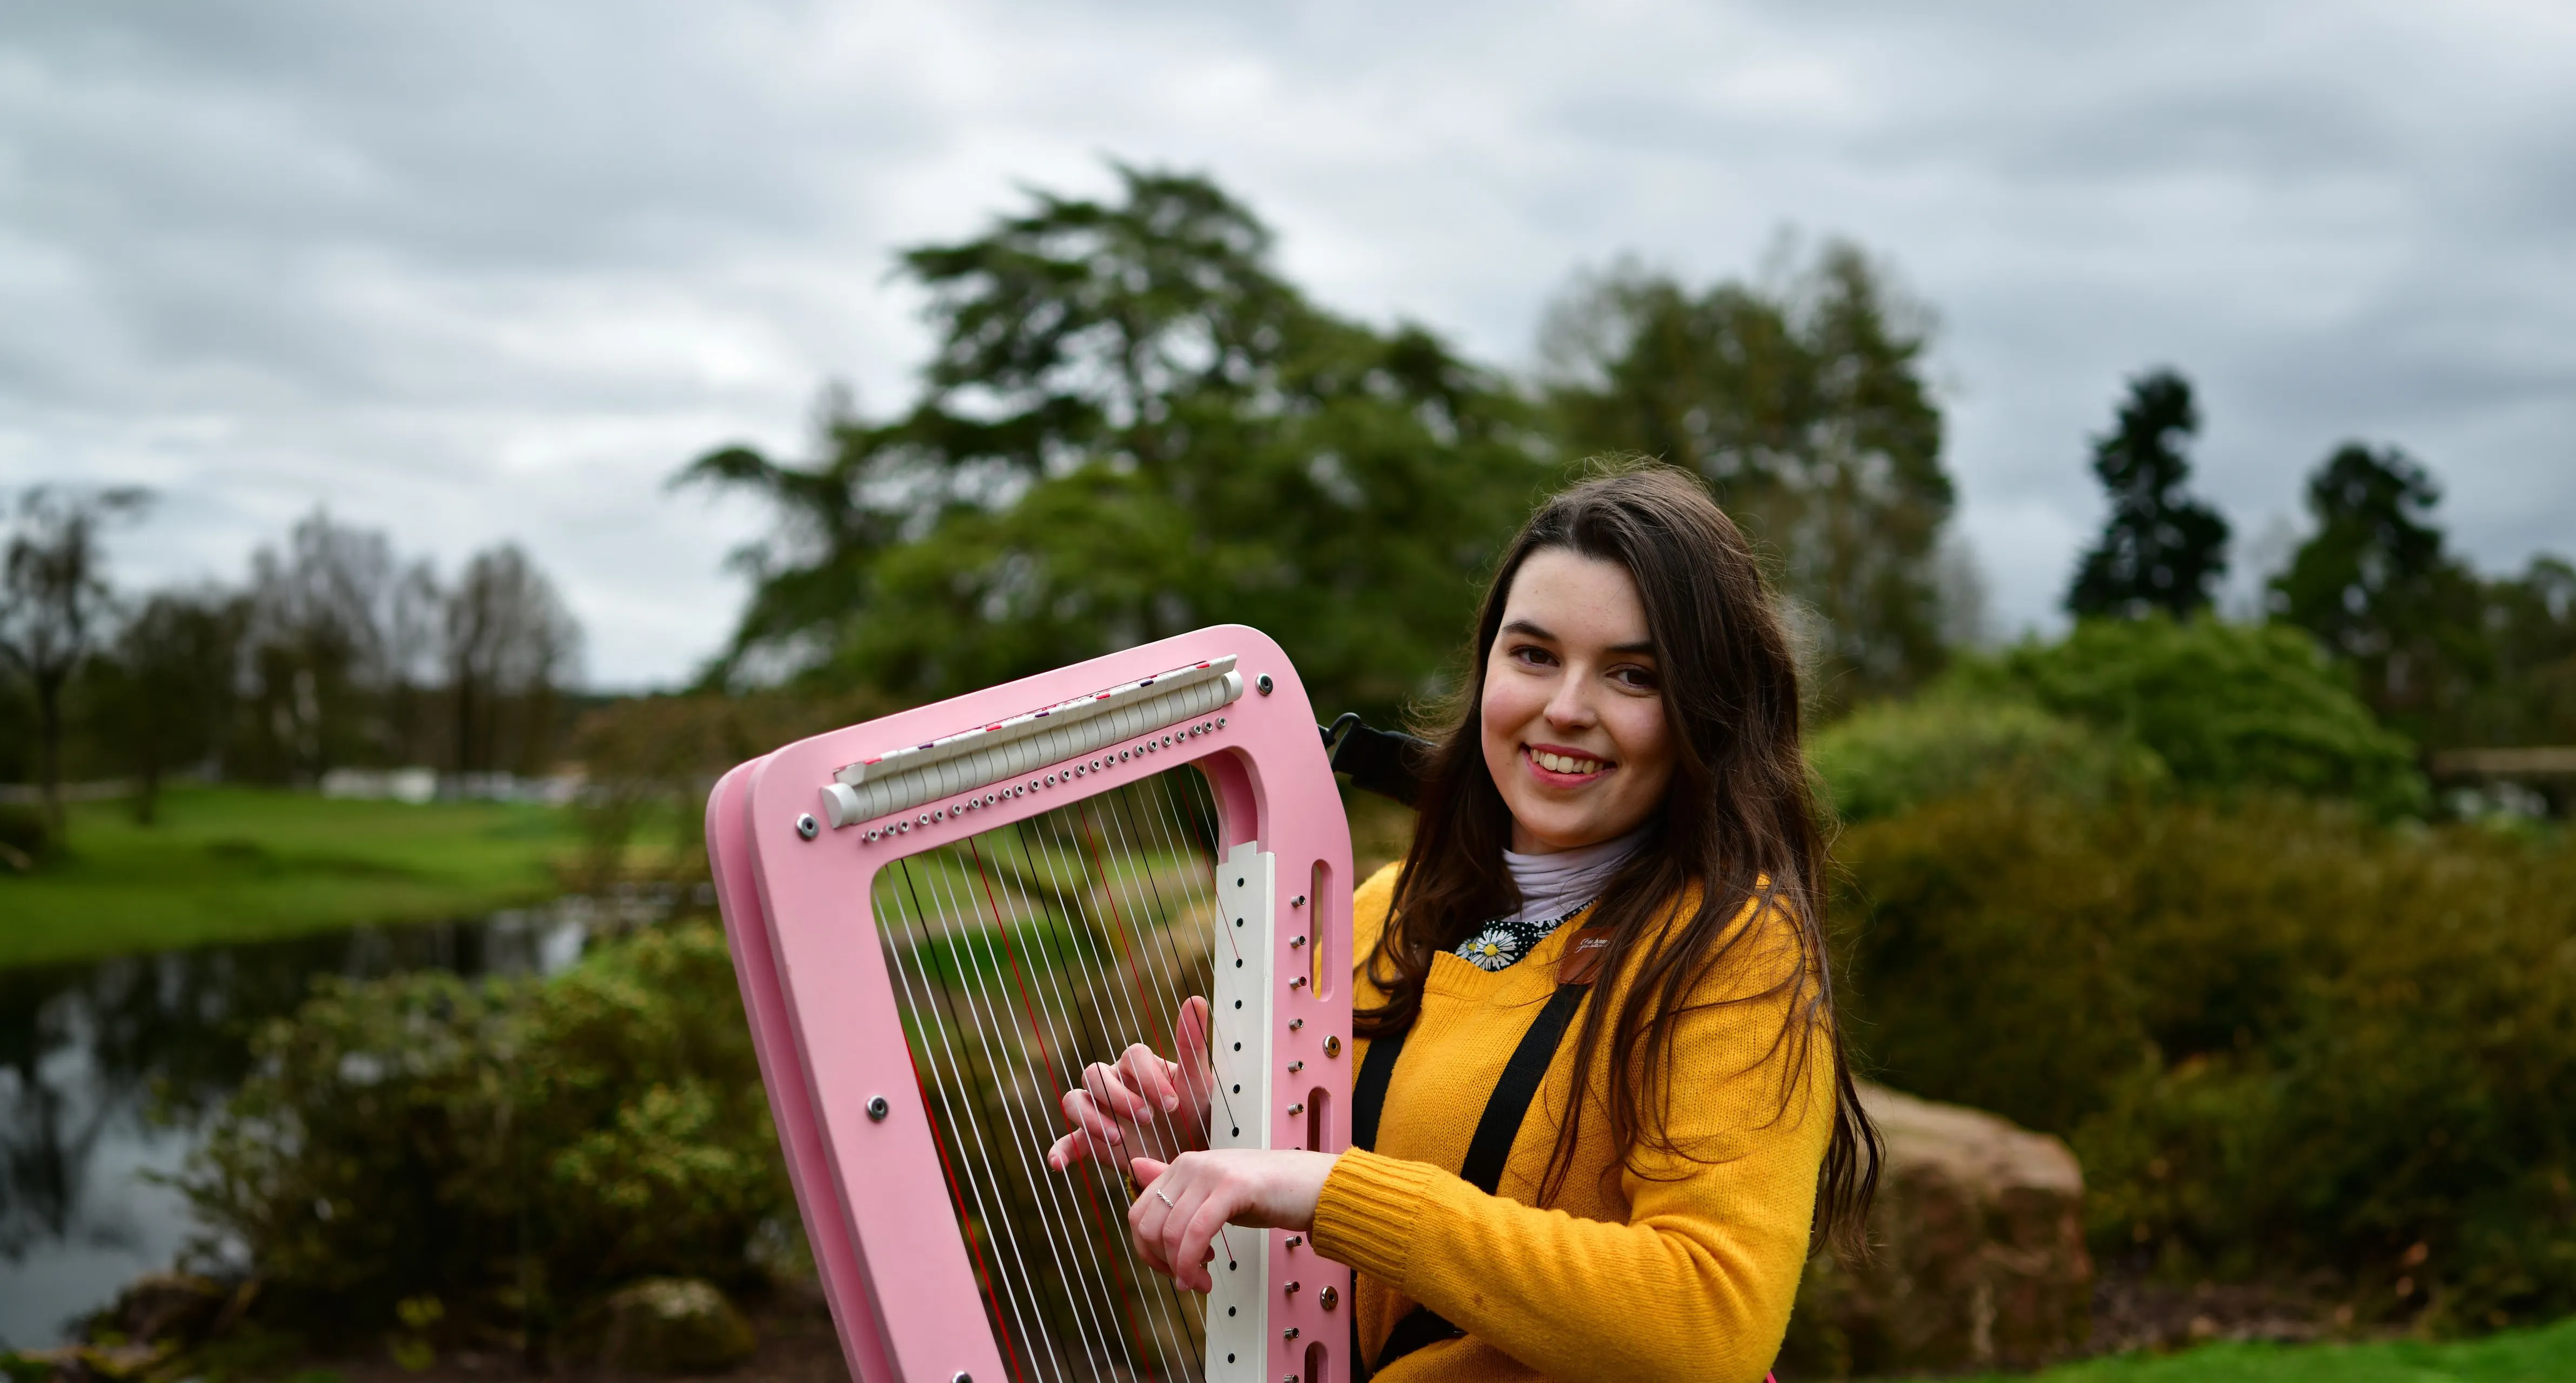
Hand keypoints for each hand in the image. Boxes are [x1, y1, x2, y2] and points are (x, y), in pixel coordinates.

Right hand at [1047, 995, 1214, 1170]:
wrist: (1187, 1153)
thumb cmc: (1192, 1113)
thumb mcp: (1197, 1084)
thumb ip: (1192, 1044)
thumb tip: (1194, 999)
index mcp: (1137, 1065)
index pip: (1132, 1056)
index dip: (1149, 1078)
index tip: (1173, 1105)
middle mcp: (1111, 1082)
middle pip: (1095, 1073)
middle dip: (1120, 1097)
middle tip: (1147, 1119)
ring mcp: (1097, 1111)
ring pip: (1074, 1100)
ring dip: (1092, 1119)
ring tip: (1119, 1140)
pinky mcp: (1089, 1142)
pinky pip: (1066, 1141)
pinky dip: (1059, 1151)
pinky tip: (1058, 1164)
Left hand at [1126, 1149, 1339, 1292]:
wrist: (1314, 1185)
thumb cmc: (1268, 1192)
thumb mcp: (1214, 1191)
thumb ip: (1176, 1186)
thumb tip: (1135, 1169)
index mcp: (1182, 1166)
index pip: (1138, 1214)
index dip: (1146, 1251)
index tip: (1169, 1269)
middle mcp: (1191, 1164)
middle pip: (1148, 1225)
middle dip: (1161, 1263)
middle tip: (1187, 1281)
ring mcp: (1211, 1172)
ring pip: (1170, 1232)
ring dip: (1182, 1270)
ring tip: (1201, 1282)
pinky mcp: (1233, 1186)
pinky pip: (1197, 1232)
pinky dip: (1192, 1261)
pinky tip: (1205, 1276)